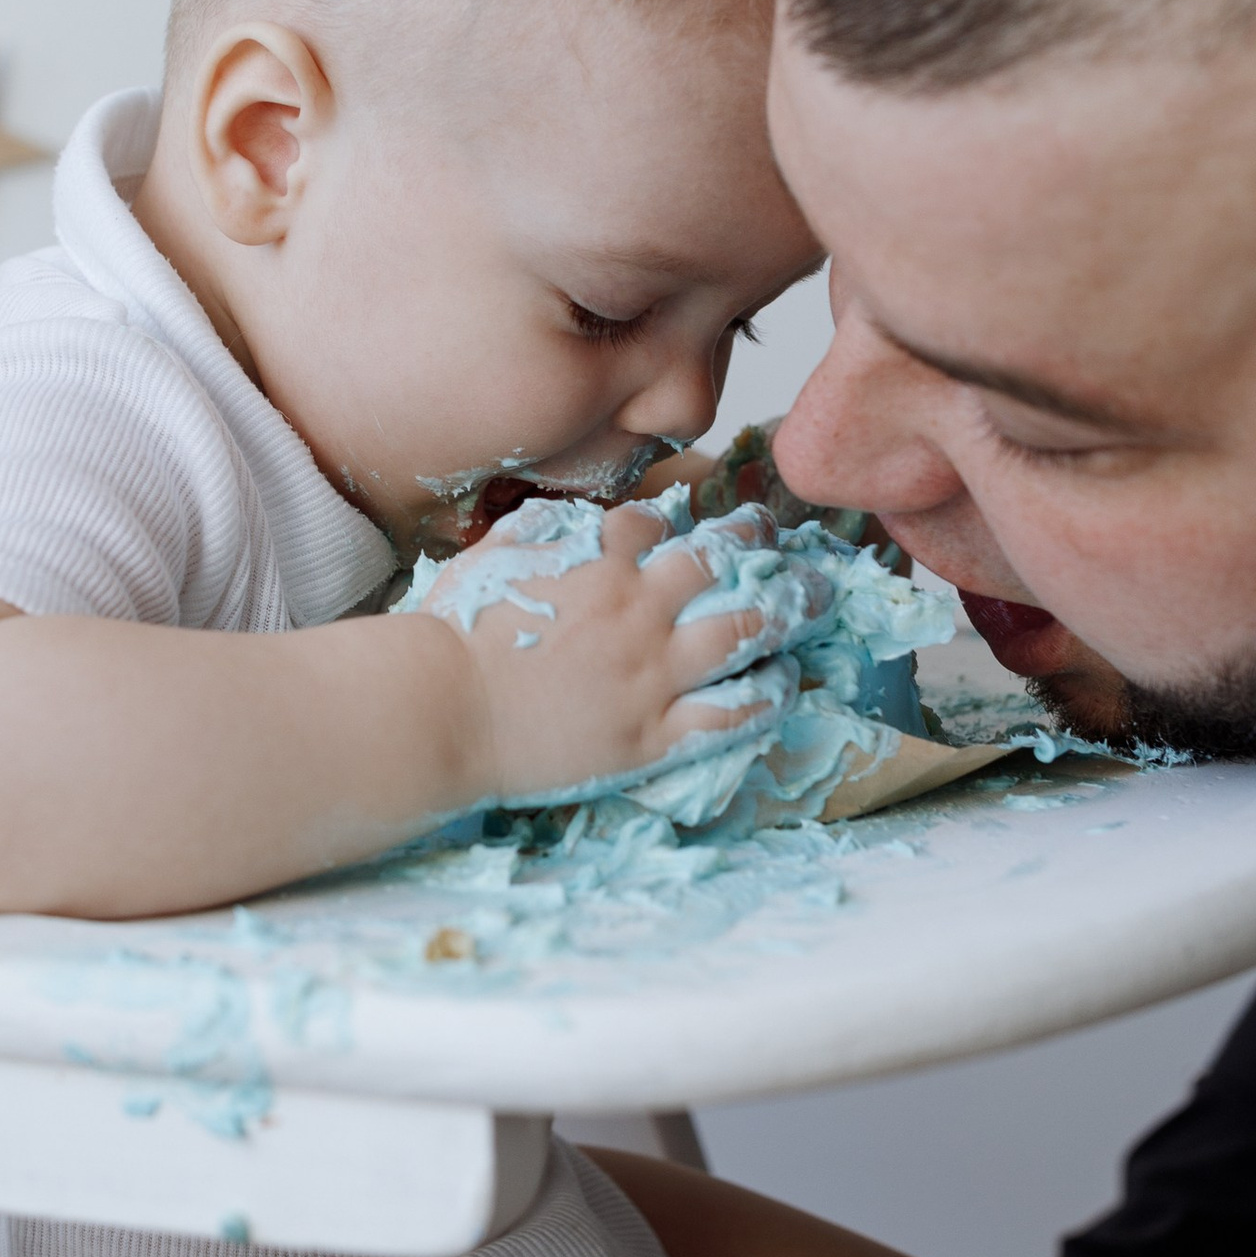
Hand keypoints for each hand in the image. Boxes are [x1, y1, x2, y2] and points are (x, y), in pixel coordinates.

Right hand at [418, 505, 773, 805]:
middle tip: (774, 540)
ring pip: (747, 630)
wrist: (440, 711)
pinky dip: (768, 692)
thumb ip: (539, 532)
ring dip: (790, 608)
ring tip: (815, 598)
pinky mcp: (653, 736)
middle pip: (721, 562)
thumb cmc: (450, 638)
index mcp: (596, 563)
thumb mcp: (492, 559)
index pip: (658, 523)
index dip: (682, 520)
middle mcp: (638, 610)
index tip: (696, 523)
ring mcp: (652, 674)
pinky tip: (785, 678)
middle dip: (756, 543)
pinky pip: (733, 711)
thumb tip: (576, 520)